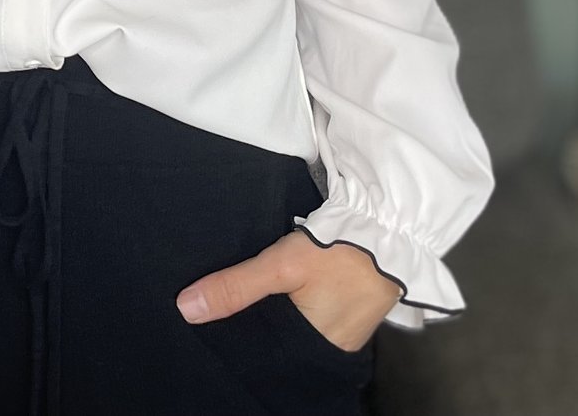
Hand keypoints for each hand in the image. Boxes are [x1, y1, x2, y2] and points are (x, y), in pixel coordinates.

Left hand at [174, 232, 398, 351]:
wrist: (390, 225)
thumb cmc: (339, 249)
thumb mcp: (281, 265)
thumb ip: (236, 287)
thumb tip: (187, 309)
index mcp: (316, 348)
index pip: (265, 352)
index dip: (238, 337)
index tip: (210, 324)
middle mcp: (332, 346)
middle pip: (281, 340)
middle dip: (255, 323)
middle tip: (220, 306)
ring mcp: (346, 329)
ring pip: (297, 325)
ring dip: (276, 311)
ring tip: (244, 294)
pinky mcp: (353, 308)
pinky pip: (315, 312)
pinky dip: (296, 302)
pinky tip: (279, 287)